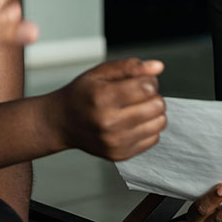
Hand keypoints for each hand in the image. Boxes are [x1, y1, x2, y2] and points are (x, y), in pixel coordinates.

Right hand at [49, 58, 166, 160]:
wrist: (62, 122)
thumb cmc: (82, 94)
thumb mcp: (100, 72)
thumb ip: (130, 67)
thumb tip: (158, 67)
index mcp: (102, 97)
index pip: (148, 87)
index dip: (149, 81)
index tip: (139, 82)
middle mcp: (108, 122)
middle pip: (157, 106)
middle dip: (153, 96)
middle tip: (138, 96)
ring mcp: (114, 142)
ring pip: (159, 123)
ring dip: (153, 113)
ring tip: (136, 109)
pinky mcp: (120, 154)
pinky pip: (153, 138)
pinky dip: (148, 128)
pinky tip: (132, 123)